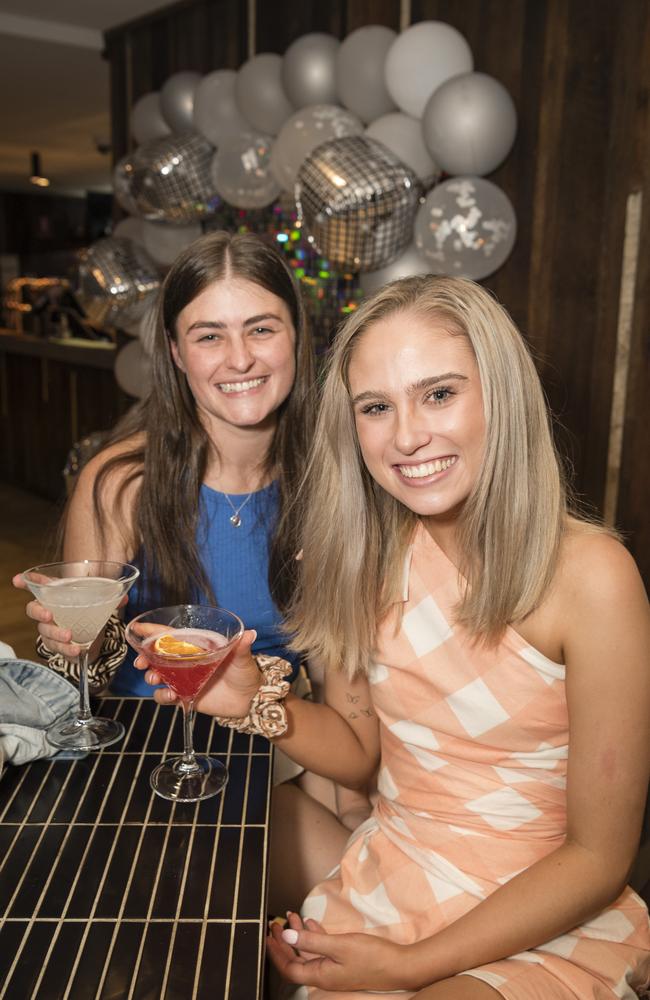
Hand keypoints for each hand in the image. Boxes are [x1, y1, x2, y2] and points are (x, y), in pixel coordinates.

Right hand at [13, 573, 127, 660]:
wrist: (94, 636)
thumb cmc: (91, 612)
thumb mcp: (102, 602)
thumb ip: (112, 598)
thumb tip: (123, 597)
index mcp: (57, 594)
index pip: (38, 585)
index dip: (26, 582)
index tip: (18, 579)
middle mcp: (49, 610)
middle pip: (34, 609)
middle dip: (39, 611)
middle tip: (50, 614)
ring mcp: (50, 629)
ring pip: (44, 631)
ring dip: (56, 634)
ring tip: (70, 636)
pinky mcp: (57, 645)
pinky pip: (56, 648)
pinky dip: (67, 650)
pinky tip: (77, 649)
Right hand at [136, 628, 261, 717]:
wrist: (249, 700)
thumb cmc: (246, 674)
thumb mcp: (243, 659)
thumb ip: (243, 647)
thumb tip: (250, 633)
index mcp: (197, 647)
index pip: (171, 636)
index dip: (152, 632)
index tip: (137, 629)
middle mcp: (187, 661)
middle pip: (158, 656)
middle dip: (145, 657)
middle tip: (140, 662)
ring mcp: (184, 679)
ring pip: (158, 675)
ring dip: (151, 676)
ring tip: (155, 678)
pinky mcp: (185, 695)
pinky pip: (166, 696)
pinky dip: (163, 696)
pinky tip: (171, 696)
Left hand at [267, 913, 417, 991]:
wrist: (399, 966)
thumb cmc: (372, 957)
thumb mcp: (339, 945)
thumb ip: (312, 941)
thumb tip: (287, 937)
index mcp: (321, 975)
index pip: (289, 967)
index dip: (276, 952)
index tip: (269, 935)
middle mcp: (325, 975)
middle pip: (297, 959)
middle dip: (285, 940)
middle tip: (277, 923)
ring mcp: (334, 969)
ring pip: (310, 952)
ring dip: (300, 935)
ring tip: (292, 915)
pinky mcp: (343, 962)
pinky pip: (323, 950)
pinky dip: (315, 936)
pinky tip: (312, 924)